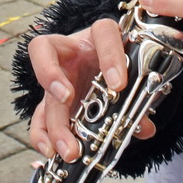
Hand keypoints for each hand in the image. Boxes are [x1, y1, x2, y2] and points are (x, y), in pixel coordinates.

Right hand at [27, 17, 153, 161]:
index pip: (103, 32)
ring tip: (68, 148)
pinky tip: (51, 151)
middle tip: (68, 99)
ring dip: (53, 120)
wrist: (108, 68)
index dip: (109, 55)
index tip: (118, 84)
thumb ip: (138, 98)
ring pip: (43, 90)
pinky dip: (42, 135)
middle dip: (55, 78)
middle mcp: (71, 51)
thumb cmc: (121, 65)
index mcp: (99, 38)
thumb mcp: (132, 75)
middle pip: (50, 53)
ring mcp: (57, 75)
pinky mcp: (50, 99)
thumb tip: (144, 128)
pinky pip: (39, 115)